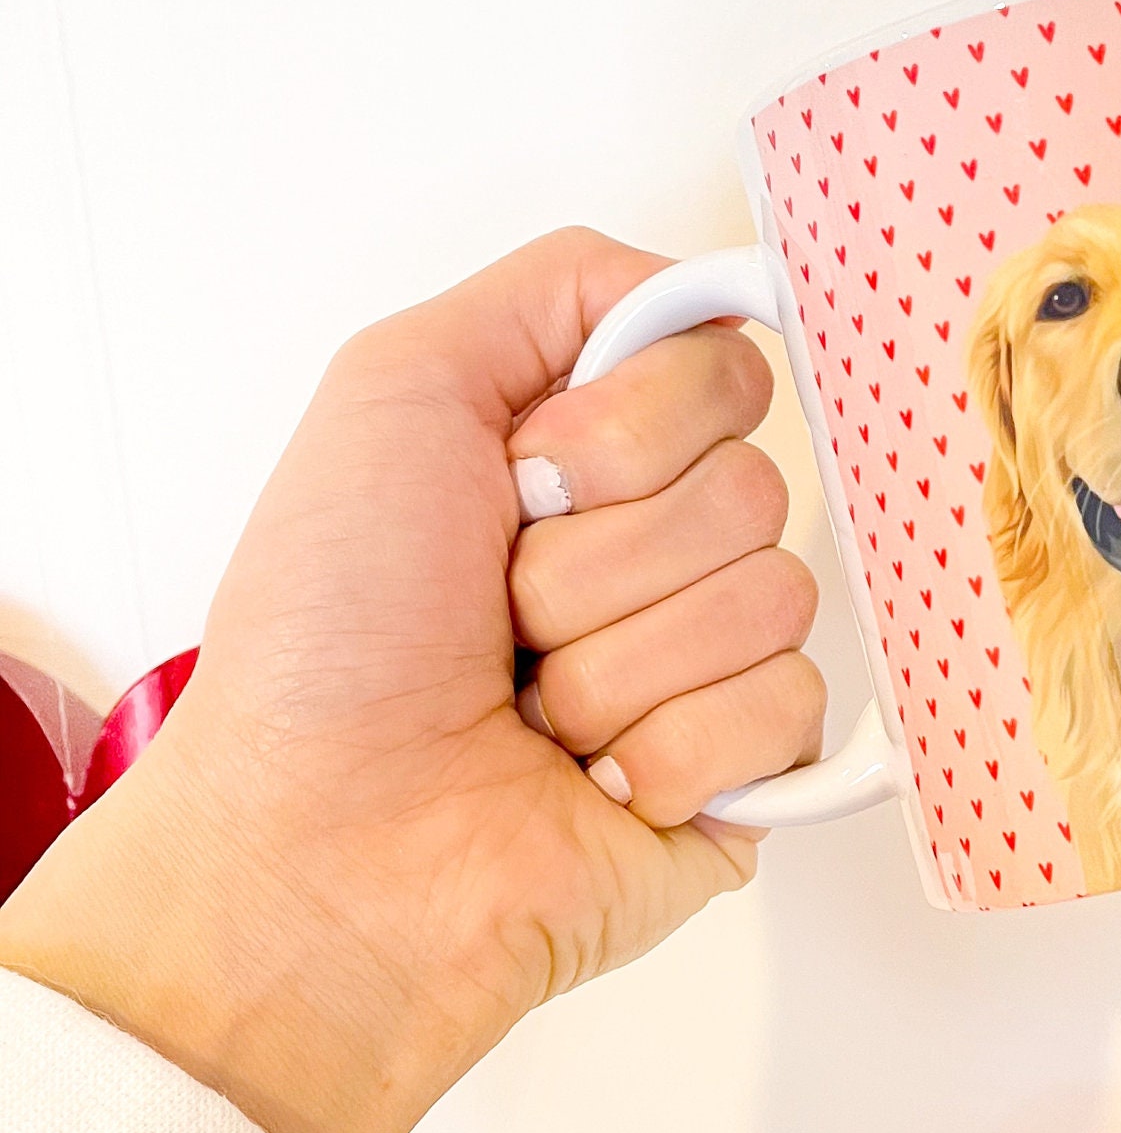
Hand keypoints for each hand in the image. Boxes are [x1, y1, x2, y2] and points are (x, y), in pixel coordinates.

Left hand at [0, 230, 822, 1132]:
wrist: (321, 845)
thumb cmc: (328, 637)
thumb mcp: (396, 386)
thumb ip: (560, 286)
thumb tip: (711, 290)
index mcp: (595, 455)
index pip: (726, 373)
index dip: (628, 426)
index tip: (526, 480)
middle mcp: (663, 550)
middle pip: (757, 484)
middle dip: (603, 558)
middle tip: (505, 617)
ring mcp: (713, 665)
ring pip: (773, 597)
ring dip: (617, 662)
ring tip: (532, 713)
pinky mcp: (749, 776)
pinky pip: (786, 709)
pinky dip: (666, 748)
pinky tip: (591, 783)